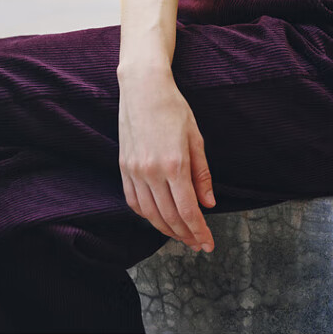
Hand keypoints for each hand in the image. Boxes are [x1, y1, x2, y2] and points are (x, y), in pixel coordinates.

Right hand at [117, 64, 215, 252]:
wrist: (143, 89)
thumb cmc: (174, 109)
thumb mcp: (196, 139)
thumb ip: (201, 174)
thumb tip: (209, 204)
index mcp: (174, 165)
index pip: (188, 210)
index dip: (199, 231)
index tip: (208, 243)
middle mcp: (152, 172)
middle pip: (169, 217)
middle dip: (186, 235)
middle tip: (198, 244)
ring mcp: (134, 171)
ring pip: (150, 214)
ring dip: (167, 229)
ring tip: (182, 235)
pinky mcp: (123, 168)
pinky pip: (134, 202)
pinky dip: (147, 215)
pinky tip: (159, 218)